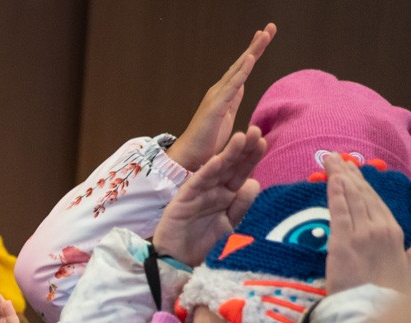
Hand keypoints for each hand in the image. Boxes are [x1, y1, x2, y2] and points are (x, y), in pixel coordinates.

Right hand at [152, 126, 266, 265]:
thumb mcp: (230, 226)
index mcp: (227, 196)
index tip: (262, 143)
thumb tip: (254, 182)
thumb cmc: (203, 247)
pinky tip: (217, 160)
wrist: (178, 264)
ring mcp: (199, 194)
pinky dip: (207, 171)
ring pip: (216, 170)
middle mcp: (214, 191)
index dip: (251, 158)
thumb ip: (241, 206)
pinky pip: (197, 183)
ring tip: (240, 137)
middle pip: (231, 167)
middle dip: (243, 150)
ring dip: (228, 154)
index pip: (242, 173)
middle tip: (255, 132)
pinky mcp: (184, 200)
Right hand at [166, 23, 275, 172]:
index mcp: (224, 94)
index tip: (264, 36)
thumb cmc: (206, 141)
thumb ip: (233, 100)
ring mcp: (216, 98)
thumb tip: (241, 86)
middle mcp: (219, 91)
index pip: (241, 69)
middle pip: (241, 64)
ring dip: (252, 51)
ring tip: (264, 35)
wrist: (189, 157)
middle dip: (256, 45)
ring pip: (238, 70)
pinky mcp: (215, 108)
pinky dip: (242, 71)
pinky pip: (232, 86)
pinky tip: (250, 58)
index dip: (254, 52)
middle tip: (270, 27)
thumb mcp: (226, 117)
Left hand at [326, 154, 410, 294]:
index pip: (375, 203)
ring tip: (330, 160)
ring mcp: (363, 233)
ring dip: (340, 176)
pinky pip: (340, 210)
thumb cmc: (386, 296)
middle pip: (363, 195)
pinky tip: (332, 177)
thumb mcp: (402, 271)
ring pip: (352, 198)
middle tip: (335, 158)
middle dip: (349, 174)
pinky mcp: (344, 241)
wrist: (374, 311)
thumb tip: (409, 249)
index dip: (362, 186)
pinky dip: (336, 192)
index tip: (351, 172)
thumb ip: (406, 256)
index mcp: (394, 233)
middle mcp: (381, 228)